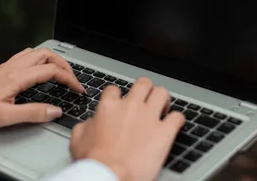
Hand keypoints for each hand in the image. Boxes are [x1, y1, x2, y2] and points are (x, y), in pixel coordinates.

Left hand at [0, 47, 84, 130]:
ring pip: (36, 53)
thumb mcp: (6, 117)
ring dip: (52, 60)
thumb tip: (55, 111)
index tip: (78, 89)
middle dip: (64, 65)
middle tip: (73, 78)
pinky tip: (37, 70)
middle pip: (46, 55)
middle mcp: (13, 67)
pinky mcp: (1, 69)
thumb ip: (33, 113)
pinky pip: (26, 56)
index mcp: (17, 76)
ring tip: (60, 71)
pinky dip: (39, 60)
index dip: (69, 79)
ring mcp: (6, 66)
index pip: (51, 71)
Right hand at [69, 77, 184, 180]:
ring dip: (163, 99)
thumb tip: (90, 123)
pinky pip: (178, 117)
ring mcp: (149, 117)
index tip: (120, 104)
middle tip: (146, 100)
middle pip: (143, 83)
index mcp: (109, 106)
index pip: (115, 89)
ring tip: (163, 108)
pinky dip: (177, 120)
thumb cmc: (94, 161)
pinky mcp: (165, 131)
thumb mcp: (78, 139)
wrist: (110, 175)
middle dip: (145, 90)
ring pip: (162, 93)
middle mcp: (131, 106)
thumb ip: (86, 125)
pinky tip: (174, 125)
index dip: (118, 97)